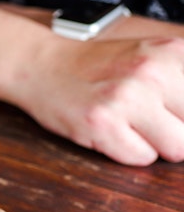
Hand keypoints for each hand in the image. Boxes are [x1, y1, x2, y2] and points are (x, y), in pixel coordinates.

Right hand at [21, 35, 183, 164]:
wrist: (41, 64)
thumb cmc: (99, 67)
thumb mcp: (153, 57)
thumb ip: (181, 83)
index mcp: (173, 53)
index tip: (169, 115)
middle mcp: (153, 73)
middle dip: (177, 131)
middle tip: (150, 119)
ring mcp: (126, 98)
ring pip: (176, 149)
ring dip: (156, 145)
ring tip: (132, 126)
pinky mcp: (102, 123)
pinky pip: (141, 158)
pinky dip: (128, 152)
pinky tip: (111, 131)